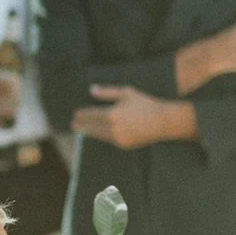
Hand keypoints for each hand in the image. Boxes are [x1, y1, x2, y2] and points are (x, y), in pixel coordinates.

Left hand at [72, 86, 190, 148]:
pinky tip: (98, 133)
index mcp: (110, 114)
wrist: (162, 122)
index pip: (89, 115)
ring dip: (89, 132)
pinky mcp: (123, 145)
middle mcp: (111, 128)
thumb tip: (91, 90)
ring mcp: (117, 138)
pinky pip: (108, 140)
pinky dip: (102, 136)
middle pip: (91, 127)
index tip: (75, 114)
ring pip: (98, 135)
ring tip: (82, 130)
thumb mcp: (126, 93)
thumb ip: (107, 92)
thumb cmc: (145, 103)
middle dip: (81, 125)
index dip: (81, 115)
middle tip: (73, 124)